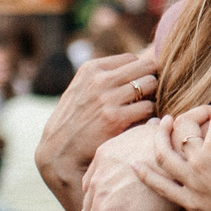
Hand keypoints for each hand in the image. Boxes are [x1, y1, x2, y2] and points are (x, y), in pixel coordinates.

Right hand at [37, 52, 158, 197]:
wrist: (59, 152)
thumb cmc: (76, 120)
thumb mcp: (83, 88)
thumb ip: (105, 75)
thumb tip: (138, 64)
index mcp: (91, 68)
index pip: (132, 59)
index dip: (139, 73)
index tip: (135, 88)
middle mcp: (99, 80)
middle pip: (146, 67)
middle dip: (149, 82)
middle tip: (145, 98)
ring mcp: (107, 98)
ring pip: (151, 85)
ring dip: (151, 98)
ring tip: (142, 110)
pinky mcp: (115, 118)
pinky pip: (149, 108)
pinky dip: (149, 115)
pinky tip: (139, 122)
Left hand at [82, 120, 181, 210]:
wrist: (186, 159)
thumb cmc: (179, 145)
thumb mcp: (155, 131)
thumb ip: (147, 131)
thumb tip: (157, 120)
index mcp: (103, 157)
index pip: (90, 187)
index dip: (104, 199)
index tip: (120, 207)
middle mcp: (97, 179)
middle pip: (88, 209)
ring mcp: (102, 200)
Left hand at [135, 107, 210, 210]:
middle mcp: (200, 160)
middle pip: (187, 127)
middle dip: (197, 115)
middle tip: (208, 116)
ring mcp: (191, 183)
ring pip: (165, 154)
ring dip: (160, 135)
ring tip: (163, 124)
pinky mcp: (190, 203)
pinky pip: (160, 188)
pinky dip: (146, 175)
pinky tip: (135, 165)